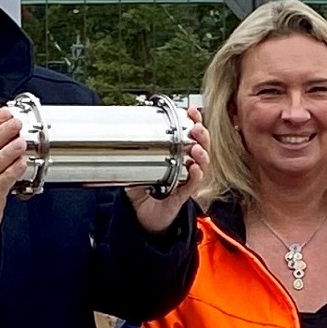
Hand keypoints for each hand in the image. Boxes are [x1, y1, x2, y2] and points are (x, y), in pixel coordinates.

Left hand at [128, 115, 210, 233]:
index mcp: (177, 155)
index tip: (191, 111)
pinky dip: (196, 176)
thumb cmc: (144, 190)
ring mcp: (186, 180)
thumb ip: (132, 155)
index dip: (194, 121)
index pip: (189, 135)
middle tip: (196, 128)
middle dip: (202, 135)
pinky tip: (194, 169)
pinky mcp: (183, 195)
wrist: (143, 216)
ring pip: (202, 165)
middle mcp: (185, 165)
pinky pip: (193, 185)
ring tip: (197, 148)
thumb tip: (124, 138)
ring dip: (202, 154)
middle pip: (201, 146)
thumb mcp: (135, 167)